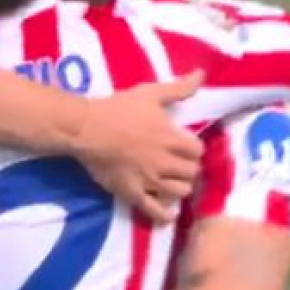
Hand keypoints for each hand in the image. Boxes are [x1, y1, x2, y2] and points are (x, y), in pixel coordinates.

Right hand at [73, 70, 205, 222]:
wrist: (87, 129)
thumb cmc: (119, 109)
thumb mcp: (150, 93)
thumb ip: (179, 88)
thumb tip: (202, 74)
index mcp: (172, 138)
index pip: (198, 151)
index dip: (194, 149)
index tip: (186, 147)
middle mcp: (165, 162)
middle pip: (192, 172)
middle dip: (188, 168)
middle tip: (179, 165)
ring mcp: (150, 181)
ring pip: (180, 192)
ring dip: (180, 187)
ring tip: (172, 182)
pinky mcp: (133, 193)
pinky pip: (155, 211)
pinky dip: (165, 214)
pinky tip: (169, 212)